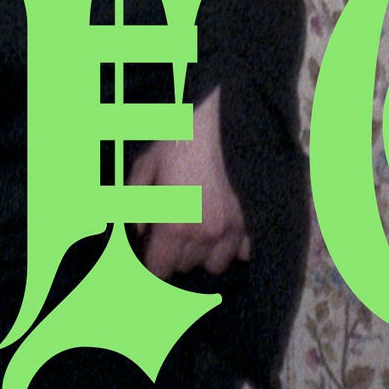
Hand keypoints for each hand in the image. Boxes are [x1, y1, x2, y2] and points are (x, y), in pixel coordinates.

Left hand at [129, 87, 250, 278]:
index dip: (152, 263)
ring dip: (205, 252)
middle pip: (185, 267)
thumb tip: (137, 230)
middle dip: (176, 253)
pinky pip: (244, 252)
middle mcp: (204, 235)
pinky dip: (235, 246)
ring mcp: (232, 231)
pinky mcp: (253, 222)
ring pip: (215, 264)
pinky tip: (226, 228)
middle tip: (174, 229)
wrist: (222, 119)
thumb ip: (135, 202)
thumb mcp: (147, 164)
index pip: (159, 269)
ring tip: (201, 230)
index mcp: (173, 224)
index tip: (152, 252)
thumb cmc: (180, 138)